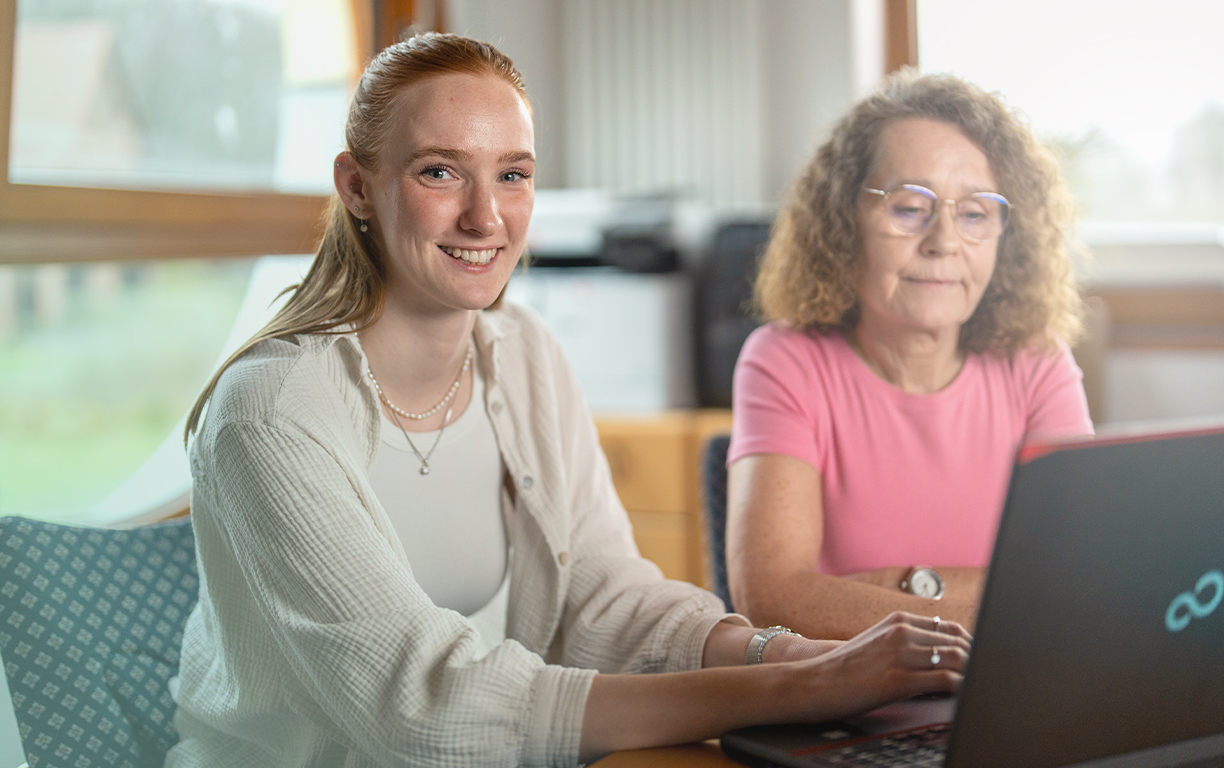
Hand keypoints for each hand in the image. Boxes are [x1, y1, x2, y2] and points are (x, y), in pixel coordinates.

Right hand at [789, 612, 971, 722]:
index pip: (950, 628)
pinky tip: (964, 696)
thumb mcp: (876, 642)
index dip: (970, 645)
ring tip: (979, 686)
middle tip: (987, 675)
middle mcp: (902, 631)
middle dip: (978, 658)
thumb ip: (905, 641)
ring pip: (958, 658)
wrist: (813, 682)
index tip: (979, 660)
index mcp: (898, 620)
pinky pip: (945, 680)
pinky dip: (962, 688)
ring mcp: (901, 654)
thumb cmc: (844, 668)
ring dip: (974, 673)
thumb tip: (939, 653)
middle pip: (959, 641)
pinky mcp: (898, 679)